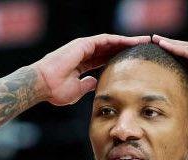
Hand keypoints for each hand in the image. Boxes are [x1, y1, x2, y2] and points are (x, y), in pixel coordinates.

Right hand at [32, 34, 150, 105]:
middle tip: (144, 50)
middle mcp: (84, 53)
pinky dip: (119, 40)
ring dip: (127, 42)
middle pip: (111, 49)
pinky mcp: (83, 44)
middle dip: (127, 49)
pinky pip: (105, 40)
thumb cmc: (55, 91)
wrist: (43, 85)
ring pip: (110, 42)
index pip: (106, 60)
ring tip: (143, 42)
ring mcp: (83, 47)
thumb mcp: (76, 91)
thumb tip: (95, 83)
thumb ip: (86, 85)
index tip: (134, 64)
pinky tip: (132, 42)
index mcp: (83, 65)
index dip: (120, 61)